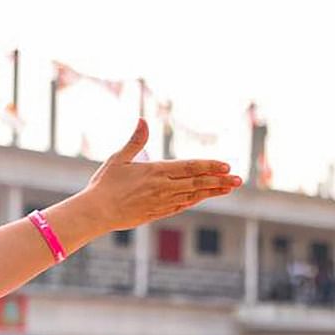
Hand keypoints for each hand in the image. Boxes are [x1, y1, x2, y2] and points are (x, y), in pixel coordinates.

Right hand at [76, 119, 240, 232]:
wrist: (96, 213)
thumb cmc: (105, 184)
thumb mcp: (119, 158)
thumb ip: (135, 140)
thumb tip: (143, 119)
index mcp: (155, 171)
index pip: (189, 167)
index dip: (209, 166)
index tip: (226, 165)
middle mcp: (162, 188)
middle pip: (197, 183)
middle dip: (219, 180)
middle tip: (238, 179)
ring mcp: (161, 203)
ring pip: (192, 196)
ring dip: (212, 192)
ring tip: (229, 188)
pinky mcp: (156, 214)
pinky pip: (180, 206)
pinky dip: (194, 201)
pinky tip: (203, 198)